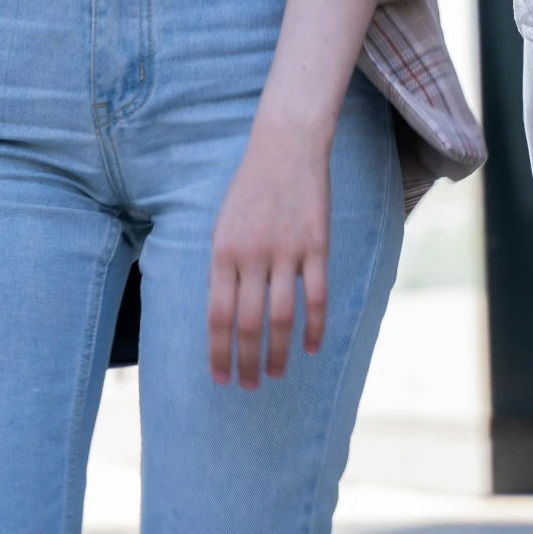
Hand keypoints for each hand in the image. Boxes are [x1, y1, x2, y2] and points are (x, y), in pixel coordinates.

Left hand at [207, 118, 330, 389]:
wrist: (284, 146)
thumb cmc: (249, 189)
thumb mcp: (222, 226)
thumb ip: (222, 269)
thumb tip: (222, 317)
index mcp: (222, 253)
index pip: (217, 316)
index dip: (218, 352)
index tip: (220, 378)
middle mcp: (251, 256)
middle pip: (247, 324)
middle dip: (246, 362)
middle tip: (248, 386)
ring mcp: (285, 252)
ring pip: (281, 317)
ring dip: (277, 353)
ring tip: (275, 375)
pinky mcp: (316, 245)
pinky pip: (316, 296)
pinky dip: (314, 327)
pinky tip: (311, 347)